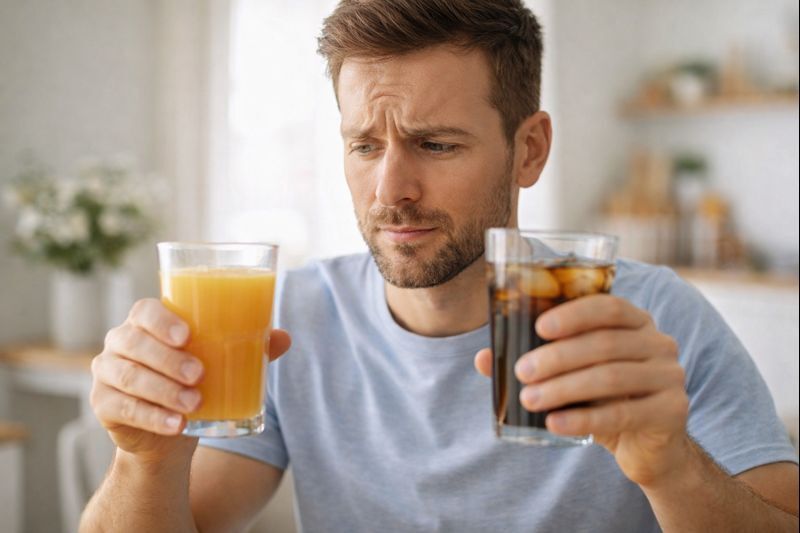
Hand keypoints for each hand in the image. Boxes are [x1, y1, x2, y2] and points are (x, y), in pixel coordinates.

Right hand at [90, 298, 291, 461]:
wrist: (170, 431)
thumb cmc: (197, 383)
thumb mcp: (223, 364)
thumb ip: (251, 348)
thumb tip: (284, 337)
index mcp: (147, 323)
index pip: (145, 311)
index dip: (162, 320)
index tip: (187, 335)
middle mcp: (120, 342)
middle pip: (134, 343)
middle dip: (167, 359)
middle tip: (199, 375)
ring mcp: (106, 373)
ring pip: (128, 377)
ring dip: (163, 390)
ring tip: (194, 404)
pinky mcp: (103, 404)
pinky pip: (123, 408)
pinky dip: (152, 418)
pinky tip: (176, 426)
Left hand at [475, 294, 688, 486]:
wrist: (649, 445)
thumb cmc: (603, 398)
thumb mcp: (572, 376)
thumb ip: (534, 361)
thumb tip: (482, 358)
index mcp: (636, 322)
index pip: (608, 306)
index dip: (573, 314)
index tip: (538, 328)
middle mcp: (658, 343)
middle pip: (604, 344)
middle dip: (557, 357)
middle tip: (522, 372)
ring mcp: (670, 377)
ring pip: (610, 377)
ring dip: (564, 388)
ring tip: (530, 399)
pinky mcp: (672, 411)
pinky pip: (622, 413)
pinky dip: (583, 419)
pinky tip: (554, 424)